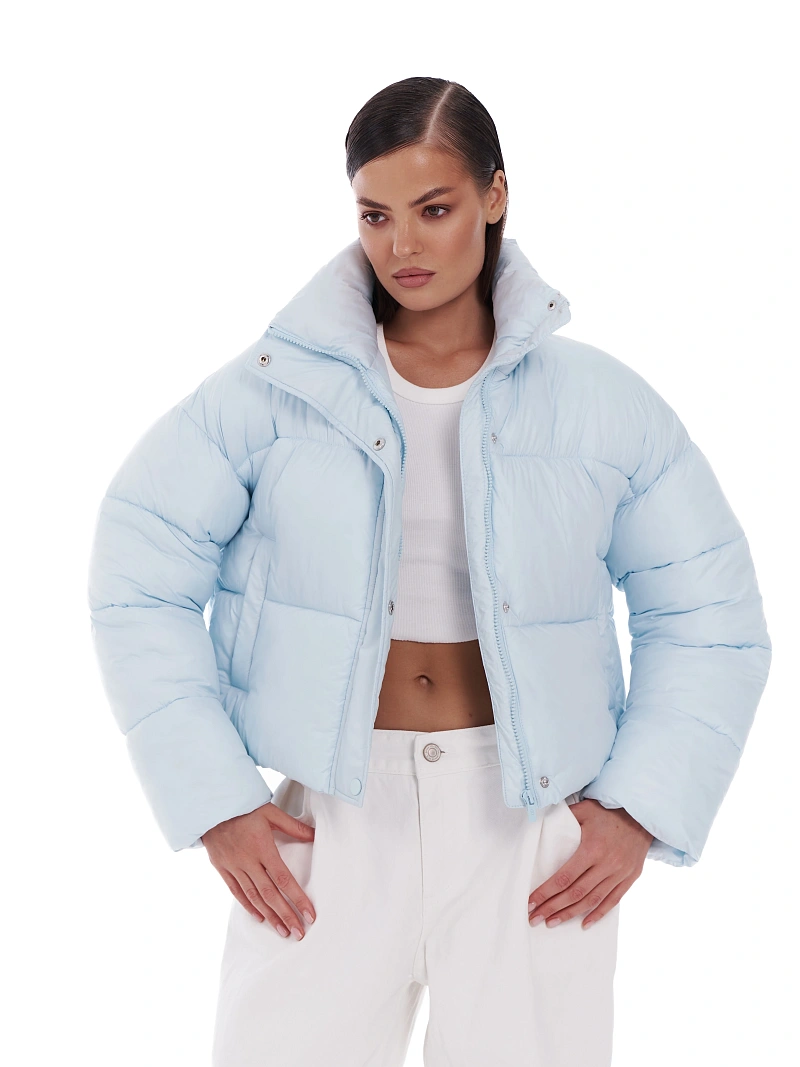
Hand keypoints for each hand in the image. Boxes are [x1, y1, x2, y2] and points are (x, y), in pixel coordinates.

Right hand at [202, 801, 315, 938]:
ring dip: (269, 916)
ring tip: (283, 932)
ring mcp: (233, 866)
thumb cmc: (244, 807)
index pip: (283, 878)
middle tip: (299, 933)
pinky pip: (236, 892)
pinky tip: (260, 918)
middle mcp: (248, 861)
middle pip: (270, 894)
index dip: (297, 898)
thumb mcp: (270, 811)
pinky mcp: (222, 868)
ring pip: (253, 897)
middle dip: (286, 915)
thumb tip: (314, 835)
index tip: (309, 914)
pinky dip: (248, 906)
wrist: (211, 805)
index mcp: (262, 847)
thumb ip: (292, 826)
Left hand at [527, 799, 652, 929]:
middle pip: (575, 893)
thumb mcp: (584, 809)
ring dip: (571, 914)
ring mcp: (620, 873)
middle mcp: (606, 864)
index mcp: (592, 848)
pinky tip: (584, 924)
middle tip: (535, 918)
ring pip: (592, 900)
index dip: (546, 892)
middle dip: (553, 907)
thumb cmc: (609, 811)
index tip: (531, 902)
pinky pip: (613, 901)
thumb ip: (562, 817)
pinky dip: (598, 914)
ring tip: (552, 922)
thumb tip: (538, 820)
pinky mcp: (630, 877)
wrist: (643, 814)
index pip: (564, 877)